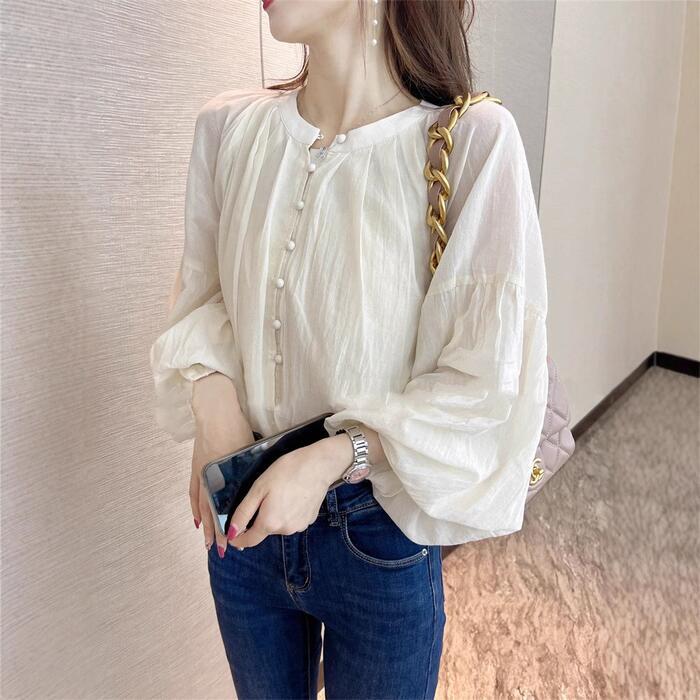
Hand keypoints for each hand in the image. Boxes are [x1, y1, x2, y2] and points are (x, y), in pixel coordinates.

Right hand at [189, 373, 253, 557]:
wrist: (216, 411)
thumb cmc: (236, 428)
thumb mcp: (247, 451)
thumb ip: (251, 470)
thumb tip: (263, 484)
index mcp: (227, 475)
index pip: (227, 506)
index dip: (229, 525)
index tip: (235, 540)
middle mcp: (212, 478)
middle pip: (213, 511)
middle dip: (217, 532)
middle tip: (221, 551)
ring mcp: (201, 473)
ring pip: (201, 506)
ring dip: (205, 525)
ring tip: (208, 543)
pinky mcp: (196, 467)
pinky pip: (193, 493)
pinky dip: (195, 508)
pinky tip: (197, 520)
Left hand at [227, 434, 352, 549]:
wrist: (319, 465)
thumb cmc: (287, 471)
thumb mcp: (258, 488)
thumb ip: (243, 512)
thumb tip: (231, 533)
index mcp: (270, 523)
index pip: (248, 541)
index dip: (237, 538)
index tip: (232, 533)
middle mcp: (285, 530)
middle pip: (264, 530)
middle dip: (260, 518)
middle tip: (264, 495)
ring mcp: (299, 526)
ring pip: (278, 525)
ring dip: (275, 515)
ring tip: (281, 493)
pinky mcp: (310, 520)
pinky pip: (291, 520)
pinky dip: (288, 512)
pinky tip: (293, 495)